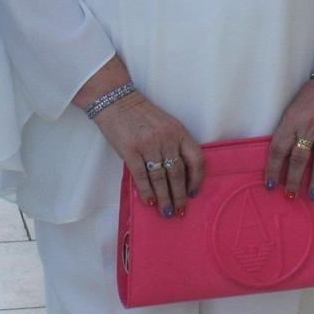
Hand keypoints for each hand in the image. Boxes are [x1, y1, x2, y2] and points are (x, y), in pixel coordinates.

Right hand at [92, 94, 203, 217]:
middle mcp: (166, 139)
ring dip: (164, 198)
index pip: (196, 158)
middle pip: (177, 173)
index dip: (197, 178)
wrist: (117, 102)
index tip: (194, 193)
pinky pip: (141, 176)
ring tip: (167, 212)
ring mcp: (148, 144)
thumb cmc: (143, 115)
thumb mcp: (167, 125)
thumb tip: (180, 176)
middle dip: (180, 195)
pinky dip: (146, 191)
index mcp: (179, 132)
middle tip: (180, 211)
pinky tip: (150, 201)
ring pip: (160, 178)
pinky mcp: (130, 150)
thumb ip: (175, 145)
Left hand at [265, 80, 313, 200]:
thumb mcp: (294, 108)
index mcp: (293, 120)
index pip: (279, 148)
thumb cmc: (313, 95)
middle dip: (293, 181)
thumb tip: (283, 154)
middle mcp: (309, 128)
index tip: (271, 184)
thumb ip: (289, 129)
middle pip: (298, 159)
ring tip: (312, 196)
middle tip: (290, 196)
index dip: (274, 168)